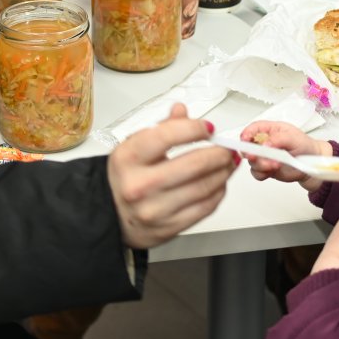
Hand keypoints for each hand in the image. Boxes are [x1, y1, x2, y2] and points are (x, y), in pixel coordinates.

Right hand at [108, 103, 236, 249]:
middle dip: (219, 153)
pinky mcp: (168, 228)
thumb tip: (182, 111)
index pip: (167, 136)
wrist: (110, 214)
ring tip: (228, 163)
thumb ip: (162, 128)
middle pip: (193, 164)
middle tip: (227, 148)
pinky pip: (204, 208)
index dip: (195, 128)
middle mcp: (139, 185)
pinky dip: (218, 192)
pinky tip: (219, 183)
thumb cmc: (125, 178)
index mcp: (128, 158)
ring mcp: (154, 209)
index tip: (208, 128)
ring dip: (223, 172)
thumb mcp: (134, 147)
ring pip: (203, 187)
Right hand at [239, 121, 328, 191]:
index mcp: (270, 130)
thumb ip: (279, 139)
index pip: (253, 128)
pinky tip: (271, 170)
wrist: (312, 163)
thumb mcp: (294, 137)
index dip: (247, 133)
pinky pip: (257, 173)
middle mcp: (264, 143)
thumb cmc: (305, 145)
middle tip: (255, 156)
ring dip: (260, 164)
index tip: (245, 139)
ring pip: (252, 161)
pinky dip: (262, 173)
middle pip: (248, 146)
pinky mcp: (266, 169)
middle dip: (250, 152)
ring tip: (274, 164)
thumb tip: (265, 144)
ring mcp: (264, 157)